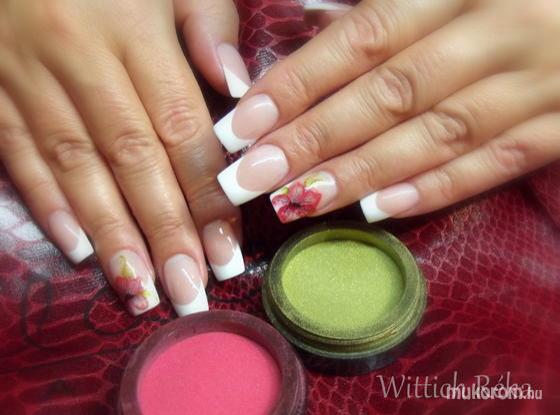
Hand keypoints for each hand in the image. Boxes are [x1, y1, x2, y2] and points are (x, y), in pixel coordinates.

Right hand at [0, 0, 250, 315]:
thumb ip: (207, 22)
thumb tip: (237, 87)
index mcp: (134, 26)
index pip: (181, 128)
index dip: (204, 194)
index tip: (225, 251)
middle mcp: (81, 57)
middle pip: (132, 159)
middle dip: (163, 232)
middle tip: (188, 291)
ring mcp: (27, 75)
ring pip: (76, 167)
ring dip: (111, 235)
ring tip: (140, 291)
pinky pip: (16, 153)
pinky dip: (48, 204)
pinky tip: (76, 250)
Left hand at [214, 0, 559, 223]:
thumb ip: (386, 1)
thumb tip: (308, 19)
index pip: (363, 39)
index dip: (300, 84)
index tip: (244, 125)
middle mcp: (498, 28)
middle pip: (390, 94)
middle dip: (314, 140)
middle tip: (252, 178)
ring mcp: (538, 80)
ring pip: (437, 135)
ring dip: (363, 172)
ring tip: (300, 200)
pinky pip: (497, 163)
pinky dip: (438, 188)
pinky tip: (383, 209)